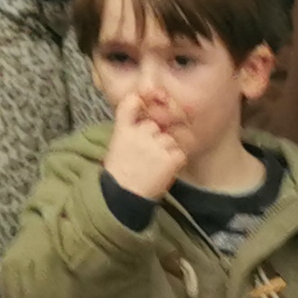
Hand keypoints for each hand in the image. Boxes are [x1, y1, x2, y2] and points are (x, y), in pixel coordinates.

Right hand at [102, 86, 189, 204]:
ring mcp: (156, 145)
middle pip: (156, 126)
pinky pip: (180, 154)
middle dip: (156, 137)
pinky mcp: (170, 158)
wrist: (123, 196)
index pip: (130, 104)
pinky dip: (176, 162)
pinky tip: (166, 170)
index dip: (138, 101)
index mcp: (123, 130)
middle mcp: (140, 133)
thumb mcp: (117, 147)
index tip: (141, 103)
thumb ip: (130, 132)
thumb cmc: (119, 173)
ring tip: (157, 165)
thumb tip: (147, 125)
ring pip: (170, 140)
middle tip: (149, 155)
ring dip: (167, 150)